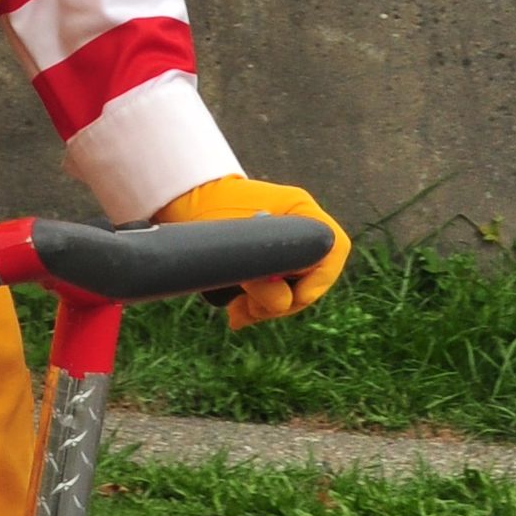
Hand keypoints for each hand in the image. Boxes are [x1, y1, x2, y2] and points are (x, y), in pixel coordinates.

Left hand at [157, 171, 350, 331]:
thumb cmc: (205, 212)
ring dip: (267, 307)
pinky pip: (280, 288)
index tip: (279, 297)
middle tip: (245, 312)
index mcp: (301, 210)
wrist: (184, 202)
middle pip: (314, 278)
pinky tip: (238, 310)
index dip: (311, 284)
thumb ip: (260, 270)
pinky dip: (260, 303)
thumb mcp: (232, 242)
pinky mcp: (276, 258)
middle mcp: (303, 225)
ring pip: (296, 289)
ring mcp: (291, 242)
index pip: (330, 253)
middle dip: (282, 303)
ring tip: (236, 313)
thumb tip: (280, 302)